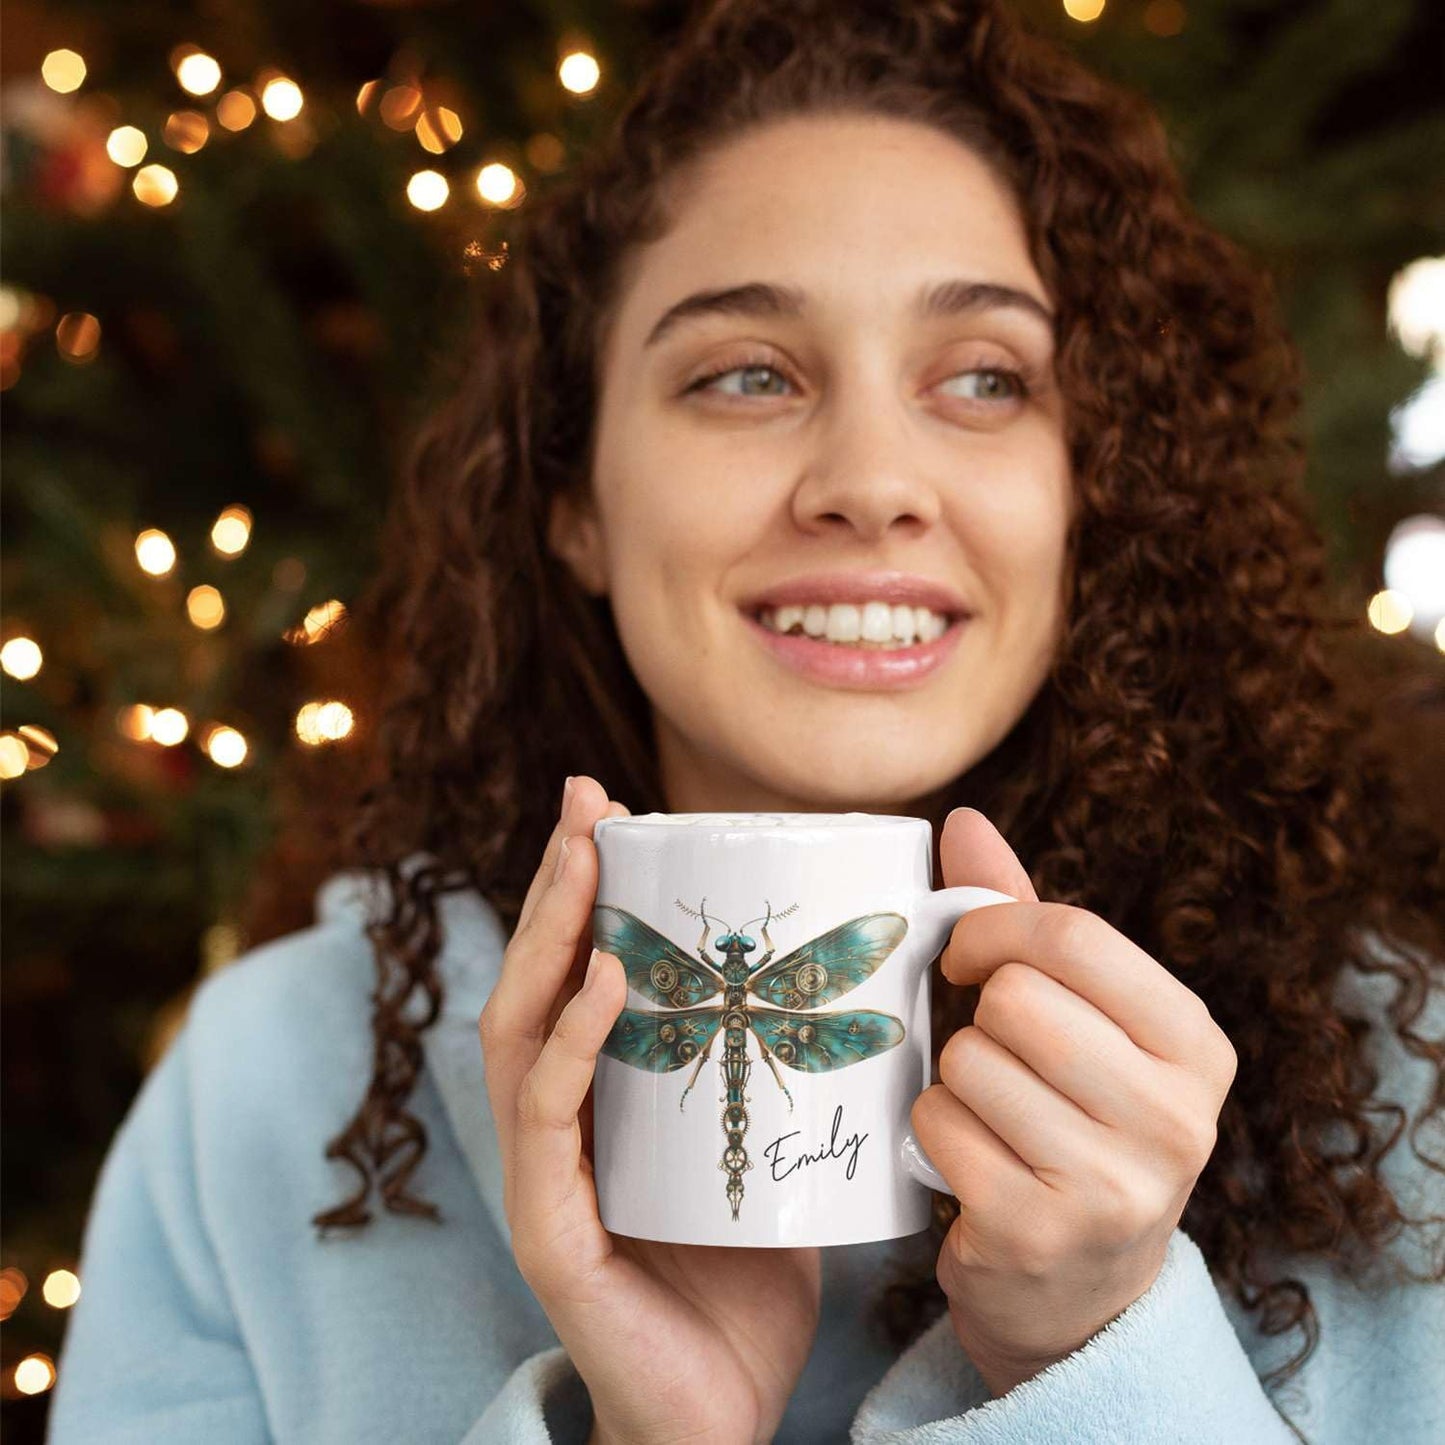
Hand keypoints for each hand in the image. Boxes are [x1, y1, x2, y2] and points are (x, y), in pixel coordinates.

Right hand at [479, 775, 820, 1444]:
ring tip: (585, 862)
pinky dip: (569, 1043)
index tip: (613, 807)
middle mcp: (561, 1125)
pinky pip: (548, 1121)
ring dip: (549, 937)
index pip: (575, 975)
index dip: (585, 890)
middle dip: (557, 882)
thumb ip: (785, 1070)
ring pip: (520, 1032)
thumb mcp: (773, 1144)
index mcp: (604, 1100)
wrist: (728, 1416)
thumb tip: (862, 980)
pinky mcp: (554, 1232)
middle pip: (537, 980)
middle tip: (585, 798)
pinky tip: (600, 982)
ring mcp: (547, 1177)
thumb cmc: (750, 1277)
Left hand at [912, 808, 1236, 1396]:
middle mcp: (1175, 1118)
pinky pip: (938, 1125)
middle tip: (990, 1051)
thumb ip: (1023, 918)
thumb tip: (962, 818)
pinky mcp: (1038, 1233)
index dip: (993, 929)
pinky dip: (931, 1131)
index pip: (1075, 935)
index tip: (965, 956)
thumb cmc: (1070, 1119)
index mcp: (1195, 1044)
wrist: (1078, 1291)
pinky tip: (971, 1161)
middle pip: (1016, 999)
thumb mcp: (1074, 1017)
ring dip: (953, 1079)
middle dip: (976, 1017)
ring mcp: (1112, 1186)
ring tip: (989, 1114)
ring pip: (968, 1060)